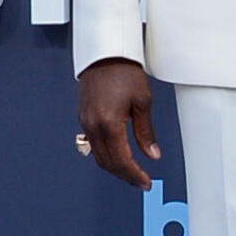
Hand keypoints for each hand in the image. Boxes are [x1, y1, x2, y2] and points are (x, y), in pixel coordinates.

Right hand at [77, 58, 161, 187]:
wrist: (104, 53)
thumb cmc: (122, 71)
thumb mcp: (142, 102)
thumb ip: (146, 133)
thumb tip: (152, 154)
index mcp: (109, 124)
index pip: (122, 161)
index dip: (134, 175)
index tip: (145, 182)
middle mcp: (93, 126)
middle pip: (108, 164)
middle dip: (125, 176)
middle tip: (141, 181)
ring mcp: (85, 122)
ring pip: (99, 157)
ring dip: (115, 168)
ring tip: (132, 172)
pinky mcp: (83, 117)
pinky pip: (93, 145)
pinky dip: (106, 155)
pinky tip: (118, 156)